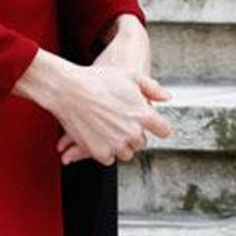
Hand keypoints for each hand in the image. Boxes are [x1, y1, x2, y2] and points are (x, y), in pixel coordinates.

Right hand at [13, 37, 172, 166]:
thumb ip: (151, 88)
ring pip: (126, 153)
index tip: (153, 127)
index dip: (159, 128)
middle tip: (121, 123)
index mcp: (143, 114)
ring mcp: (115, 144)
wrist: (69, 90)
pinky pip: (109, 159)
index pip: (164, 131)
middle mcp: (132, 132)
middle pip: (142, 143)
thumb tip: (166, 97)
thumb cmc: (97, 80)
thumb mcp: (130, 76)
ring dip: (120, 145)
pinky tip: (99, 137)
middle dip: (134, 135)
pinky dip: (105, 151)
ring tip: (109, 129)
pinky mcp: (100, 152)